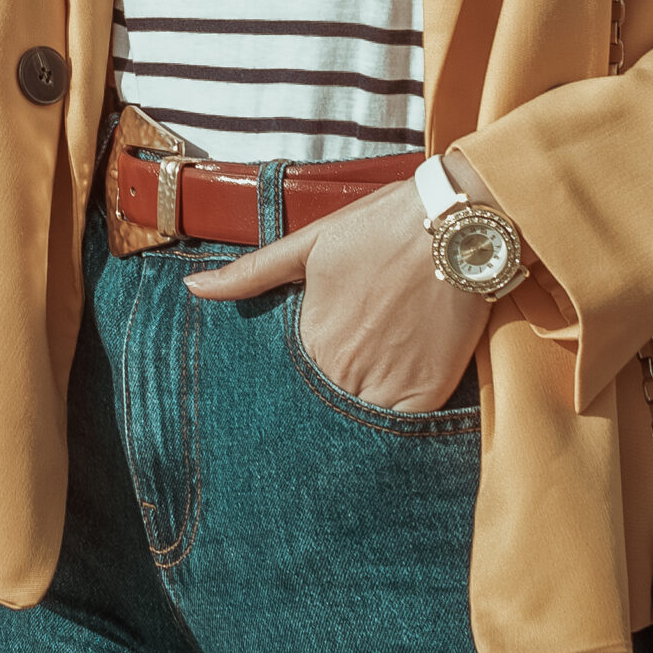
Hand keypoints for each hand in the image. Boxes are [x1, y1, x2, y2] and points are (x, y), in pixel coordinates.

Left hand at [184, 177, 487, 414]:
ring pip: (360, 421)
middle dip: (321, 409)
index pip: (290, 386)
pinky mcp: (429, 392)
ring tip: (357, 408)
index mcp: (312, 337)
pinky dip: (394, 426)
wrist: (457, 224)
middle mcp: (345, 369)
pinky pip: (403, 429)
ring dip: (354, 418)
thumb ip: (250, 274)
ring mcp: (388, 384)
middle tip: (331, 401)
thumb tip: (194, 288)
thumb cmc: (383, 226)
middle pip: (324, 409)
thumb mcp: (309, 242)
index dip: (292, 388)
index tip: (294, 388)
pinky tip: (389, 411)